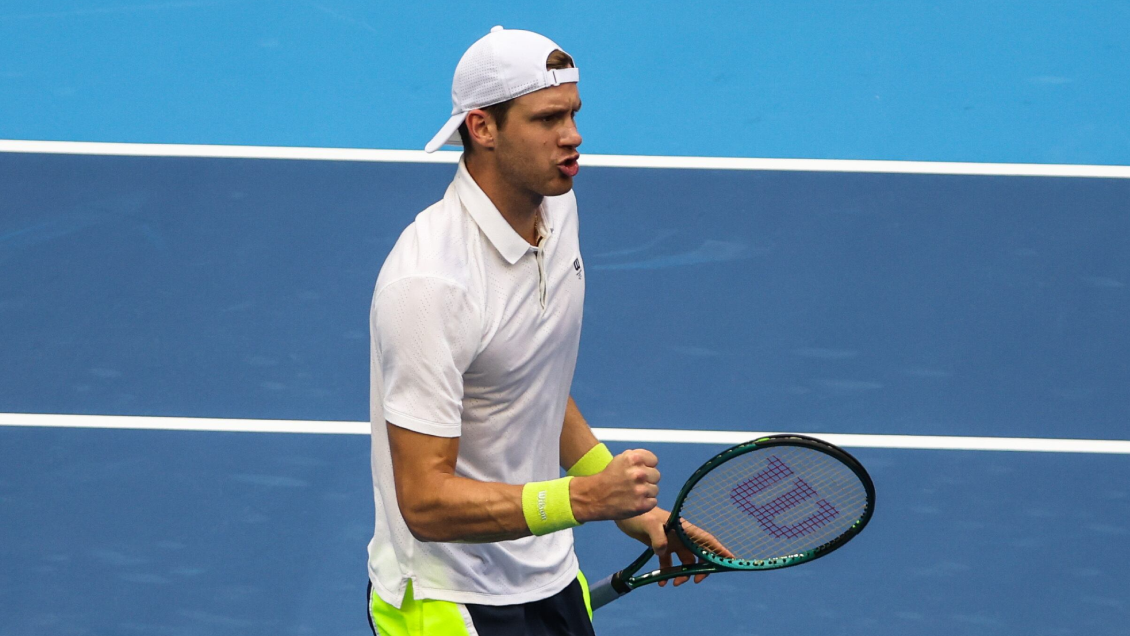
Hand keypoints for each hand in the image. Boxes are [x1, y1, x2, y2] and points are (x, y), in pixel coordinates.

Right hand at [571, 449, 658, 521]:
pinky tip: (633, 501)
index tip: (637, 472)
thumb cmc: (608, 478)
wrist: (594, 497)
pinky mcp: (641, 505)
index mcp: (634, 458)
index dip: (646, 466)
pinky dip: (645, 503)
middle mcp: (638, 473)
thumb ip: (638, 458)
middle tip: (633, 484)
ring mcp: (640, 490)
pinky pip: (653, 502)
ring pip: (655, 490)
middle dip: (647, 479)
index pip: (654, 461)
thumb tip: (652, 462)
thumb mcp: (620, 459)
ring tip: (631, 493)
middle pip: (656, 475)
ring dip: (646, 492)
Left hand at [616, 509, 734, 586]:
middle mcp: (681, 536)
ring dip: (682, 574)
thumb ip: (658, 538)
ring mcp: (672, 542)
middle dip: (701, 568)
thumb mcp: (650, 525)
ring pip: (684, 562)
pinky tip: (660, 582)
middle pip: (698, 555)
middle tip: (695, 580)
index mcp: (684, 529)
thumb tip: (663, 552)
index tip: (731, 561)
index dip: (720, 550)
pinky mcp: (661, 547)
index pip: (707, 541)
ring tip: (672, 583)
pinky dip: (666, 574)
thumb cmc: (640, 515)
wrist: (624, 514)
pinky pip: (668, 564)